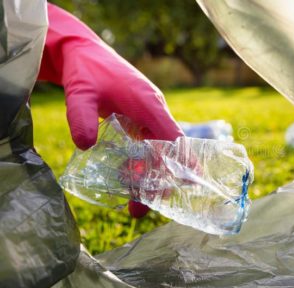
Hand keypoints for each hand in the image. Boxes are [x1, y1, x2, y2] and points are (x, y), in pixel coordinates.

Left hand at [38, 4, 182, 217]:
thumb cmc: (86, 70)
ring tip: (134, 206)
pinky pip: (144, 146)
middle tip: (143, 207)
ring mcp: (146, 116)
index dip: (184, 160)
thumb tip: (85, 146)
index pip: (173, 136)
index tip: (190, 183)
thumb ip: (82, 117)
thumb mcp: (80, 92)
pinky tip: (127, 181)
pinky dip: (139, 165)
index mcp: (148, 104)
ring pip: (155, 152)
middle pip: (165, 151)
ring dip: (147, 177)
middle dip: (159, 180)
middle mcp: (152, 111)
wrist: (82, 53)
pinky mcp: (136, 119)